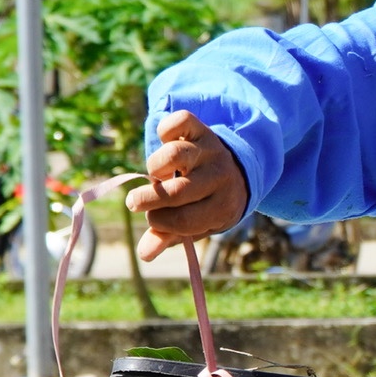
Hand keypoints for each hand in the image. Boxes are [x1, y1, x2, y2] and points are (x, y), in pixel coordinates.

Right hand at [126, 111, 248, 261]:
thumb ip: (170, 236)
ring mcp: (211, 151)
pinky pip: (180, 122)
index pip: (184, 220)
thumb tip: (143, 254)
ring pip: (176, 154)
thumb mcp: (197, 225)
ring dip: (156, 165)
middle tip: (136, 202)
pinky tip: (164, 141)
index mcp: (222, 208)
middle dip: (149, 199)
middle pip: (178, 190)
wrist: (239, 172)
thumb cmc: (208, 203)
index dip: (159, 221)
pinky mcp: (202, 129)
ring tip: (156, 174)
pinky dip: (166, 128)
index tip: (151, 218)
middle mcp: (219, 178)